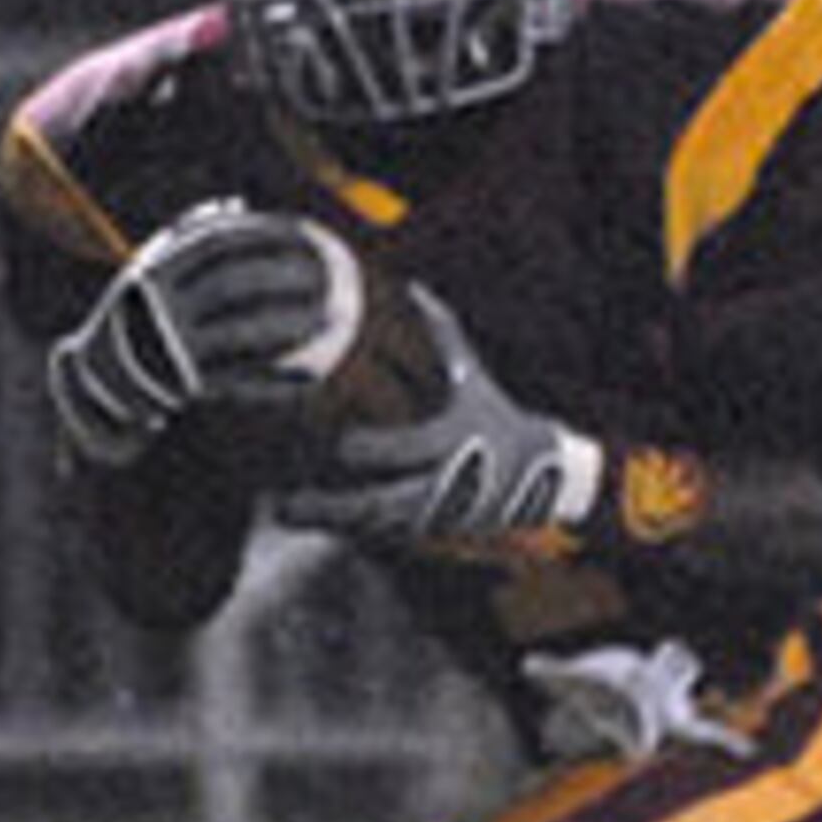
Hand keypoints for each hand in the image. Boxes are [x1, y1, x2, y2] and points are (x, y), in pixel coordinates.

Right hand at [43, 201, 355, 467]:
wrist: (101, 382)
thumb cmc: (137, 314)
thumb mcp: (149, 271)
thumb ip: (186, 235)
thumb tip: (234, 202)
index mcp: (154, 274)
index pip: (213, 243)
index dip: (259, 233)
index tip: (301, 229)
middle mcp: (162, 306)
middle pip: (232, 283)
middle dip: (282, 275)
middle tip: (329, 271)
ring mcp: (174, 346)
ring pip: (243, 331)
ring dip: (292, 325)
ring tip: (336, 317)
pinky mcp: (187, 384)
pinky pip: (242, 376)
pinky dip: (278, 376)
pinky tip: (316, 373)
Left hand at [274, 297, 604, 551]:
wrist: (539, 475)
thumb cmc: (493, 414)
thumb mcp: (471, 375)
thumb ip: (439, 333)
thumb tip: (409, 285)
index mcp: (456, 438)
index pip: (413, 449)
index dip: (376, 450)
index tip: (340, 445)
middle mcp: (446, 482)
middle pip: (386, 502)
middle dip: (335, 504)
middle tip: (283, 498)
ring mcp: (438, 512)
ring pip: (378, 524)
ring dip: (330, 519)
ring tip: (283, 509)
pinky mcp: (433, 531)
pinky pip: (383, 535)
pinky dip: (346, 529)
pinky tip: (310, 519)